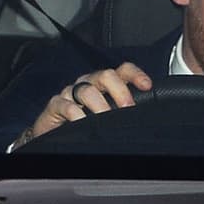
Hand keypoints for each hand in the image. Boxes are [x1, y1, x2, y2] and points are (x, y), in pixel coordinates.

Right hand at [17, 62, 152, 147]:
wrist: (57, 132)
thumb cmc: (86, 120)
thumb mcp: (109, 112)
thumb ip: (123, 108)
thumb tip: (143, 114)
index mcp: (105, 83)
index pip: (122, 71)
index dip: (135, 75)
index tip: (147, 86)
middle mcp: (89, 83)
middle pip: (106, 76)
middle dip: (120, 91)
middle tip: (127, 108)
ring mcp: (71, 92)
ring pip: (87, 90)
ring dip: (101, 106)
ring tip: (106, 120)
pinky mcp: (56, 104)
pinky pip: (68, 106)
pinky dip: (78, 115)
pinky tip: (84, 122)